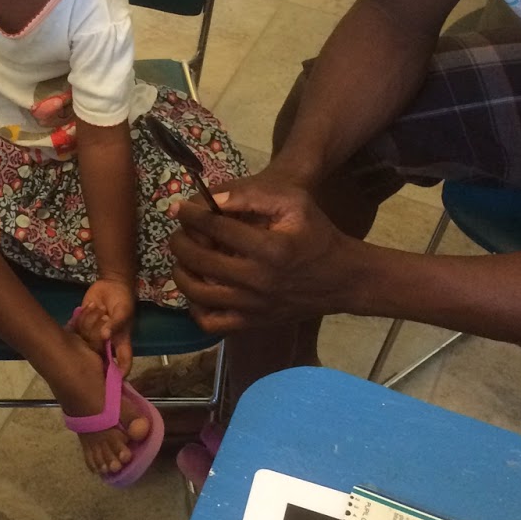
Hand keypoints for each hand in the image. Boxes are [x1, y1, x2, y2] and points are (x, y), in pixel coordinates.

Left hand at [72, 276, 135, 372]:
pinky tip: (88, 306)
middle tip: (92, 338)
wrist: (110, 284)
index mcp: (120, 342)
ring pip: (86, 340)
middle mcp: (106, 342)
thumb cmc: (122, 300)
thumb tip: (105, 336)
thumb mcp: (122, 311)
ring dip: (89, 323)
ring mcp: (93, 335)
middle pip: (99, 356)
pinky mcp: (82, 326)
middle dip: (94, 349)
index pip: (123, 362)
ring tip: (98, 308)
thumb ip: (115, 324)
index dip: (119, 374)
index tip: (111, 382)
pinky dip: (81, 317)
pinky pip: (77, 329)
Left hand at [170, 172, 365, 331]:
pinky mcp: (253, 323)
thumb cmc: (317, 235)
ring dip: (181, 273)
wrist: (342, 279)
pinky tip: (197, 290)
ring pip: (198, 294)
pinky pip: (211, 324)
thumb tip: (210, 200)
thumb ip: (252, 196)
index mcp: (270, 248)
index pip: (216, 228)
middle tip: (177, 233)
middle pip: (200, 261)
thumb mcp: (295, 203)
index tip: (181, 208)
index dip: (192, 215)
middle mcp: (258, 280)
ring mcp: (254, 306)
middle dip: (180, 242)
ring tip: (182, 259)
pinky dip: (195, 308)